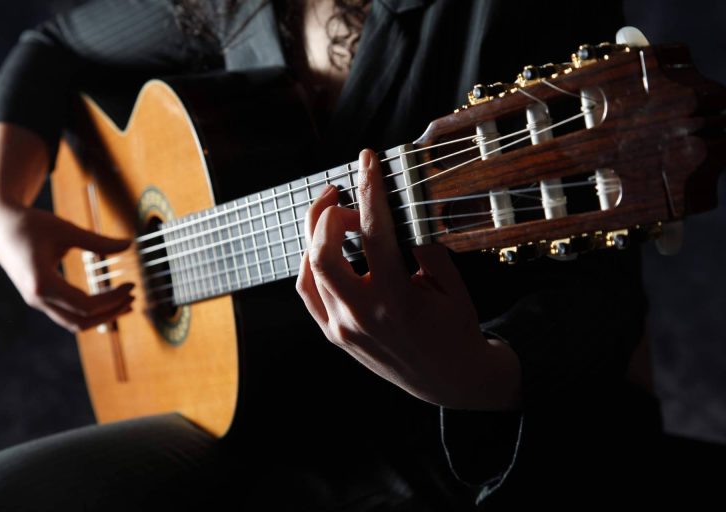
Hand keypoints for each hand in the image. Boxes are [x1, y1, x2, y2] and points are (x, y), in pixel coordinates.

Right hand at [0, 205, 133, 332]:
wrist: (0, 225)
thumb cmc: (31, 224)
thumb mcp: (66, 229)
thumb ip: (98, 241)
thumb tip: (129, 244)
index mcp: (43, 283)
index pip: (86, 305)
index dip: (113, 299)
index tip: (131, 285)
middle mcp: (37, 298)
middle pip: (82, 321)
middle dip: (111, 313)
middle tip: (133, 297)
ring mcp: (37, 301)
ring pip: (74, 323)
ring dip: (101, 317)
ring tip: (126, 303)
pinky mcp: (39, 298)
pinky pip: (68, 315)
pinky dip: (90, 312)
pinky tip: (107, 301)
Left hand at [296, 149, 519, 409]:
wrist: (450, 381)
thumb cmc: (455, 329)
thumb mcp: (451, 284)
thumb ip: (425, 244)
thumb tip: (401, 206)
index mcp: (397, 300)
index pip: (375, 232)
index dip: (370, 189)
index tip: (367, 160)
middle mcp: (363, 316)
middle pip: (322, 251)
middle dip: (328, 213)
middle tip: (344, 195)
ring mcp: (343, 329)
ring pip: (308, 270)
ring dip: (316, 235)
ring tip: (336, 218)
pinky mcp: (334, 335)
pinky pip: (308, 291)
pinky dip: (311, 263)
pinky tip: (327, 248)